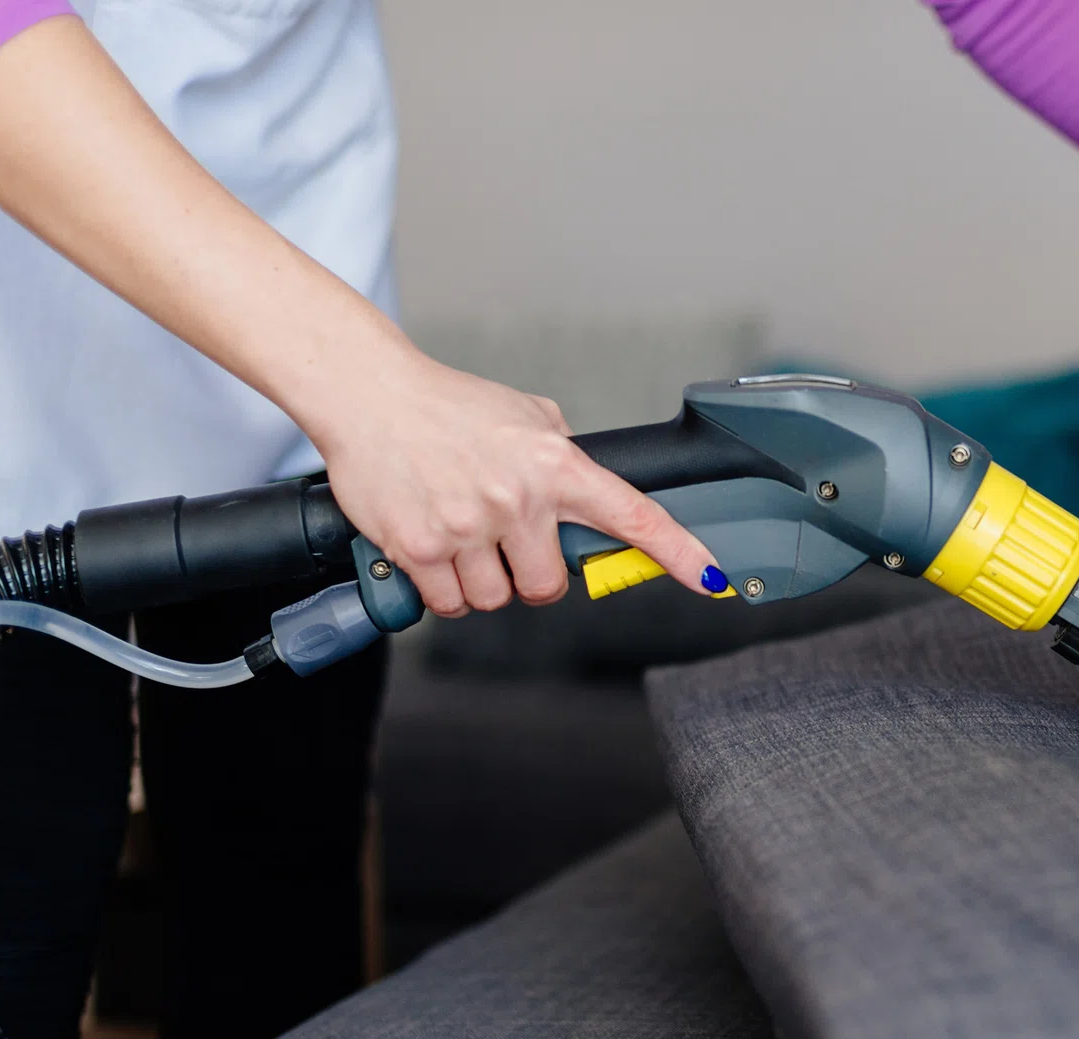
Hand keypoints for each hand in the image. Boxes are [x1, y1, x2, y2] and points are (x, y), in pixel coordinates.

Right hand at [311, 351, 721, 617]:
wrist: (368, 395)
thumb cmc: (447, 405)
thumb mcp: (527, 415)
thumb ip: (564, 457)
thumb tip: (592, 497)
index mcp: (555, 464)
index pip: (633, 516)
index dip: (678, 553)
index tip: (710, 579)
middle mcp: (517, 498)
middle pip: (547, 587)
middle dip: (530, 575)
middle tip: (506, 544)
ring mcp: (468, 526)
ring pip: (494, 600)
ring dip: (482, 582)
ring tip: (462, 536)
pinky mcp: (420, 548)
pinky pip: (449, 604)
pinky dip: (444, 590)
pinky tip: (435, 549)